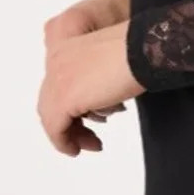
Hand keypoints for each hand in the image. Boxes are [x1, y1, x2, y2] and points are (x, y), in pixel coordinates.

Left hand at [37, 21, 145, 155]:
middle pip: (51, 100)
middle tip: (87, 135)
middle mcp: (57, 60)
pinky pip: (56, 129)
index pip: (57, 82)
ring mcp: (58, 79)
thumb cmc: (138, 49)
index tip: (86, 118)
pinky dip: (64, 142)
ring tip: (89, 144)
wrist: (143, 48)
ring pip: (50, 115)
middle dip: (67, 121)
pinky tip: (76, 149)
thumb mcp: (112, 60)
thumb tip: (100, 101)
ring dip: (68, 133)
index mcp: (67, 45)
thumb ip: (97, 76)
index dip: (68, 103)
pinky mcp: (65, 98)